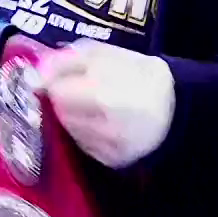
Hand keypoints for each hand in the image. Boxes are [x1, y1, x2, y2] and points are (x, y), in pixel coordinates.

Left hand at [37, 39, 174, 168]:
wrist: (177, 108)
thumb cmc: (140, 75)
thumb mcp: (107, 54)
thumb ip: (69, 58)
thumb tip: (39, 69)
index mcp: (102, 95)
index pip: (55, 91)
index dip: (55, 81)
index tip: (60, 76)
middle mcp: (103, 127)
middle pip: (60, 112)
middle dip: (64, 99)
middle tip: (81, 89)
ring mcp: (108, 148)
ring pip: (70, 129)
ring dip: (74, 116)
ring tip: (94, 104)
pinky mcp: (112, 162)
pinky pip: (84, 144)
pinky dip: (86, 132)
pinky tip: (103, 121)